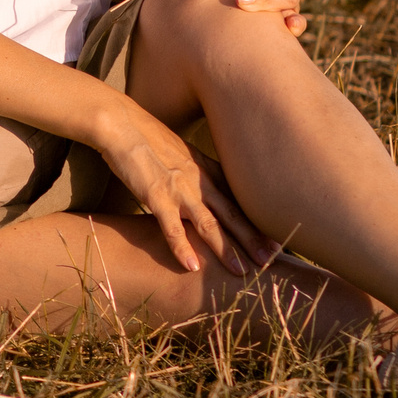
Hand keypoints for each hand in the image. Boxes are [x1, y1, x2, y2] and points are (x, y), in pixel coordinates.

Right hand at [92, 109, 272, 276]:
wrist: (121, 125)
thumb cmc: (145, 135)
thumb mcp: (180, 151)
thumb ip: (196, 169)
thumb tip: (205, 184)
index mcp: (206, 169)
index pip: (239, 199)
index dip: (258, 219)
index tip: (276, 237)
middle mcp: (199, 180)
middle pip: (233, 214)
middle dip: (254, 239)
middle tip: (272, 261)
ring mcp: (179, 189)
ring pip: (210, 224)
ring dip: (227, 250)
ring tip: (243, 272)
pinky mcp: (156, 196)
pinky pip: (173, 227)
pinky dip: (183, 248)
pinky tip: (193, 267)